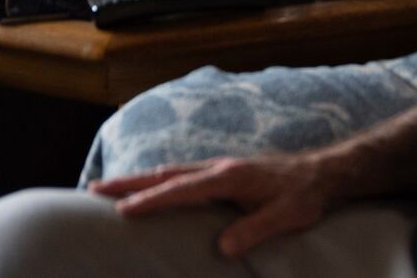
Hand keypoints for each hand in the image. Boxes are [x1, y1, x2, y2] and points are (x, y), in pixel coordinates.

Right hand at [89, 153, 334, 257]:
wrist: (323, 172)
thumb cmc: (304, 196)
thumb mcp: (285, 217)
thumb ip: (254, 230)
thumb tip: (221, 249)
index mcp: (228, 177)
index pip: (180, 190)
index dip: (150, 201)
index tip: (121, 210)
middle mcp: (217, 167)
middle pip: (164, 174)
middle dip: (128, 183)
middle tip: (93, 189)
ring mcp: (219, 167)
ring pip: (170, 172)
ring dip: (139, 180)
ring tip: (108, 188)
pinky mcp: (223, 172)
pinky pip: (181, 175)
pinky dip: (158, 180)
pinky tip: (150, 188)